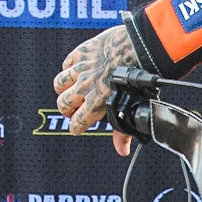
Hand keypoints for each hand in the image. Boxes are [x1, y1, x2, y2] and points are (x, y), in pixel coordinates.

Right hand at [53, 24, 138, 156]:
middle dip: (67, 110)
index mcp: (95, 104)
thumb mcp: (131, 109)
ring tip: (72, 91)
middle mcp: (84, 88)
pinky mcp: (81, 53)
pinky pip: (66, 64)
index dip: (77, 127)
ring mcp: (80, 70)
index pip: (76, 123)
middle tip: (73, 109)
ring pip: (59, 84)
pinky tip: (76, 72)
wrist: (142, 50)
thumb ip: (122, 131)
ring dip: (64, 90)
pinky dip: (68, 69)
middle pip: (63, 105)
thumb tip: (122, 150)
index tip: (78, 126)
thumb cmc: (140, 80)